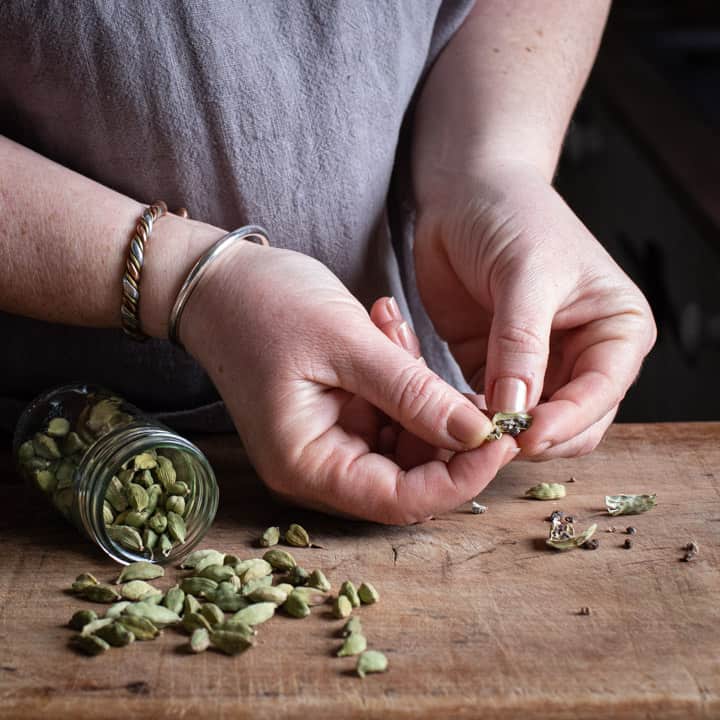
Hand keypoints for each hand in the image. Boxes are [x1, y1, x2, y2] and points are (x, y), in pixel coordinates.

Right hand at [179, 243, 514, 523]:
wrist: (216, 280)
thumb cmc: (263, 306)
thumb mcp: (345, 344)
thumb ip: (413, 394)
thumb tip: (478, 434)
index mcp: (308, 464)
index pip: (401, 499)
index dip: (461, 477)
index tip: (502, 437)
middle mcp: (318, 466)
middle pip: (409, 475)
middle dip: (446, 428)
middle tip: (463, 376)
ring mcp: (327, 441)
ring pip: (405, 441)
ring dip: (421, 392)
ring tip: (394, 330)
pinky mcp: (336, 416)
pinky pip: (388, 413)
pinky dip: (401, 379)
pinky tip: (387, 332)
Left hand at [414, 162, 655, 459]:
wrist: (463, 195)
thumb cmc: (510, 215)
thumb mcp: (525, 274)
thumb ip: (521, 343)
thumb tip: (515, 410)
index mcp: (615, 328)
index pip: (602, 393)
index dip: (566, 422)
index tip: (525, 437)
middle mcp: (585, 354)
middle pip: (574, 424)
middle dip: (537, 436)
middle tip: (494, 438)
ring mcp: (540, 366)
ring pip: (533, 427)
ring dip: (504, 435)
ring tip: (471, 426)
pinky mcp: (497, 371)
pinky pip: (492, 413)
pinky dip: (476, 421)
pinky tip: (455, 414)